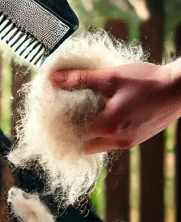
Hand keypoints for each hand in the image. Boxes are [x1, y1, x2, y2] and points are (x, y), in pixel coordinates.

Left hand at [50, 61, 180, 152]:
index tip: (53, 112)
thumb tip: (54, 78)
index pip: (73, 134)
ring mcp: (128, 143)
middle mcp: (117, 140)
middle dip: (72, 132)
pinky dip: (102, 133)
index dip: (60, 124)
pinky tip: (102, 114)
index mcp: (109, 126)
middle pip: (83, 145)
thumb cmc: (147, 80)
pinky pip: (110, 142)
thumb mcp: (111, 76)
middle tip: (65, 114)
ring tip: (83, 113)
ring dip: (88, 133)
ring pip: (97, 145)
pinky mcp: (136, 140)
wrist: (179, 89)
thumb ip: (81, 79)